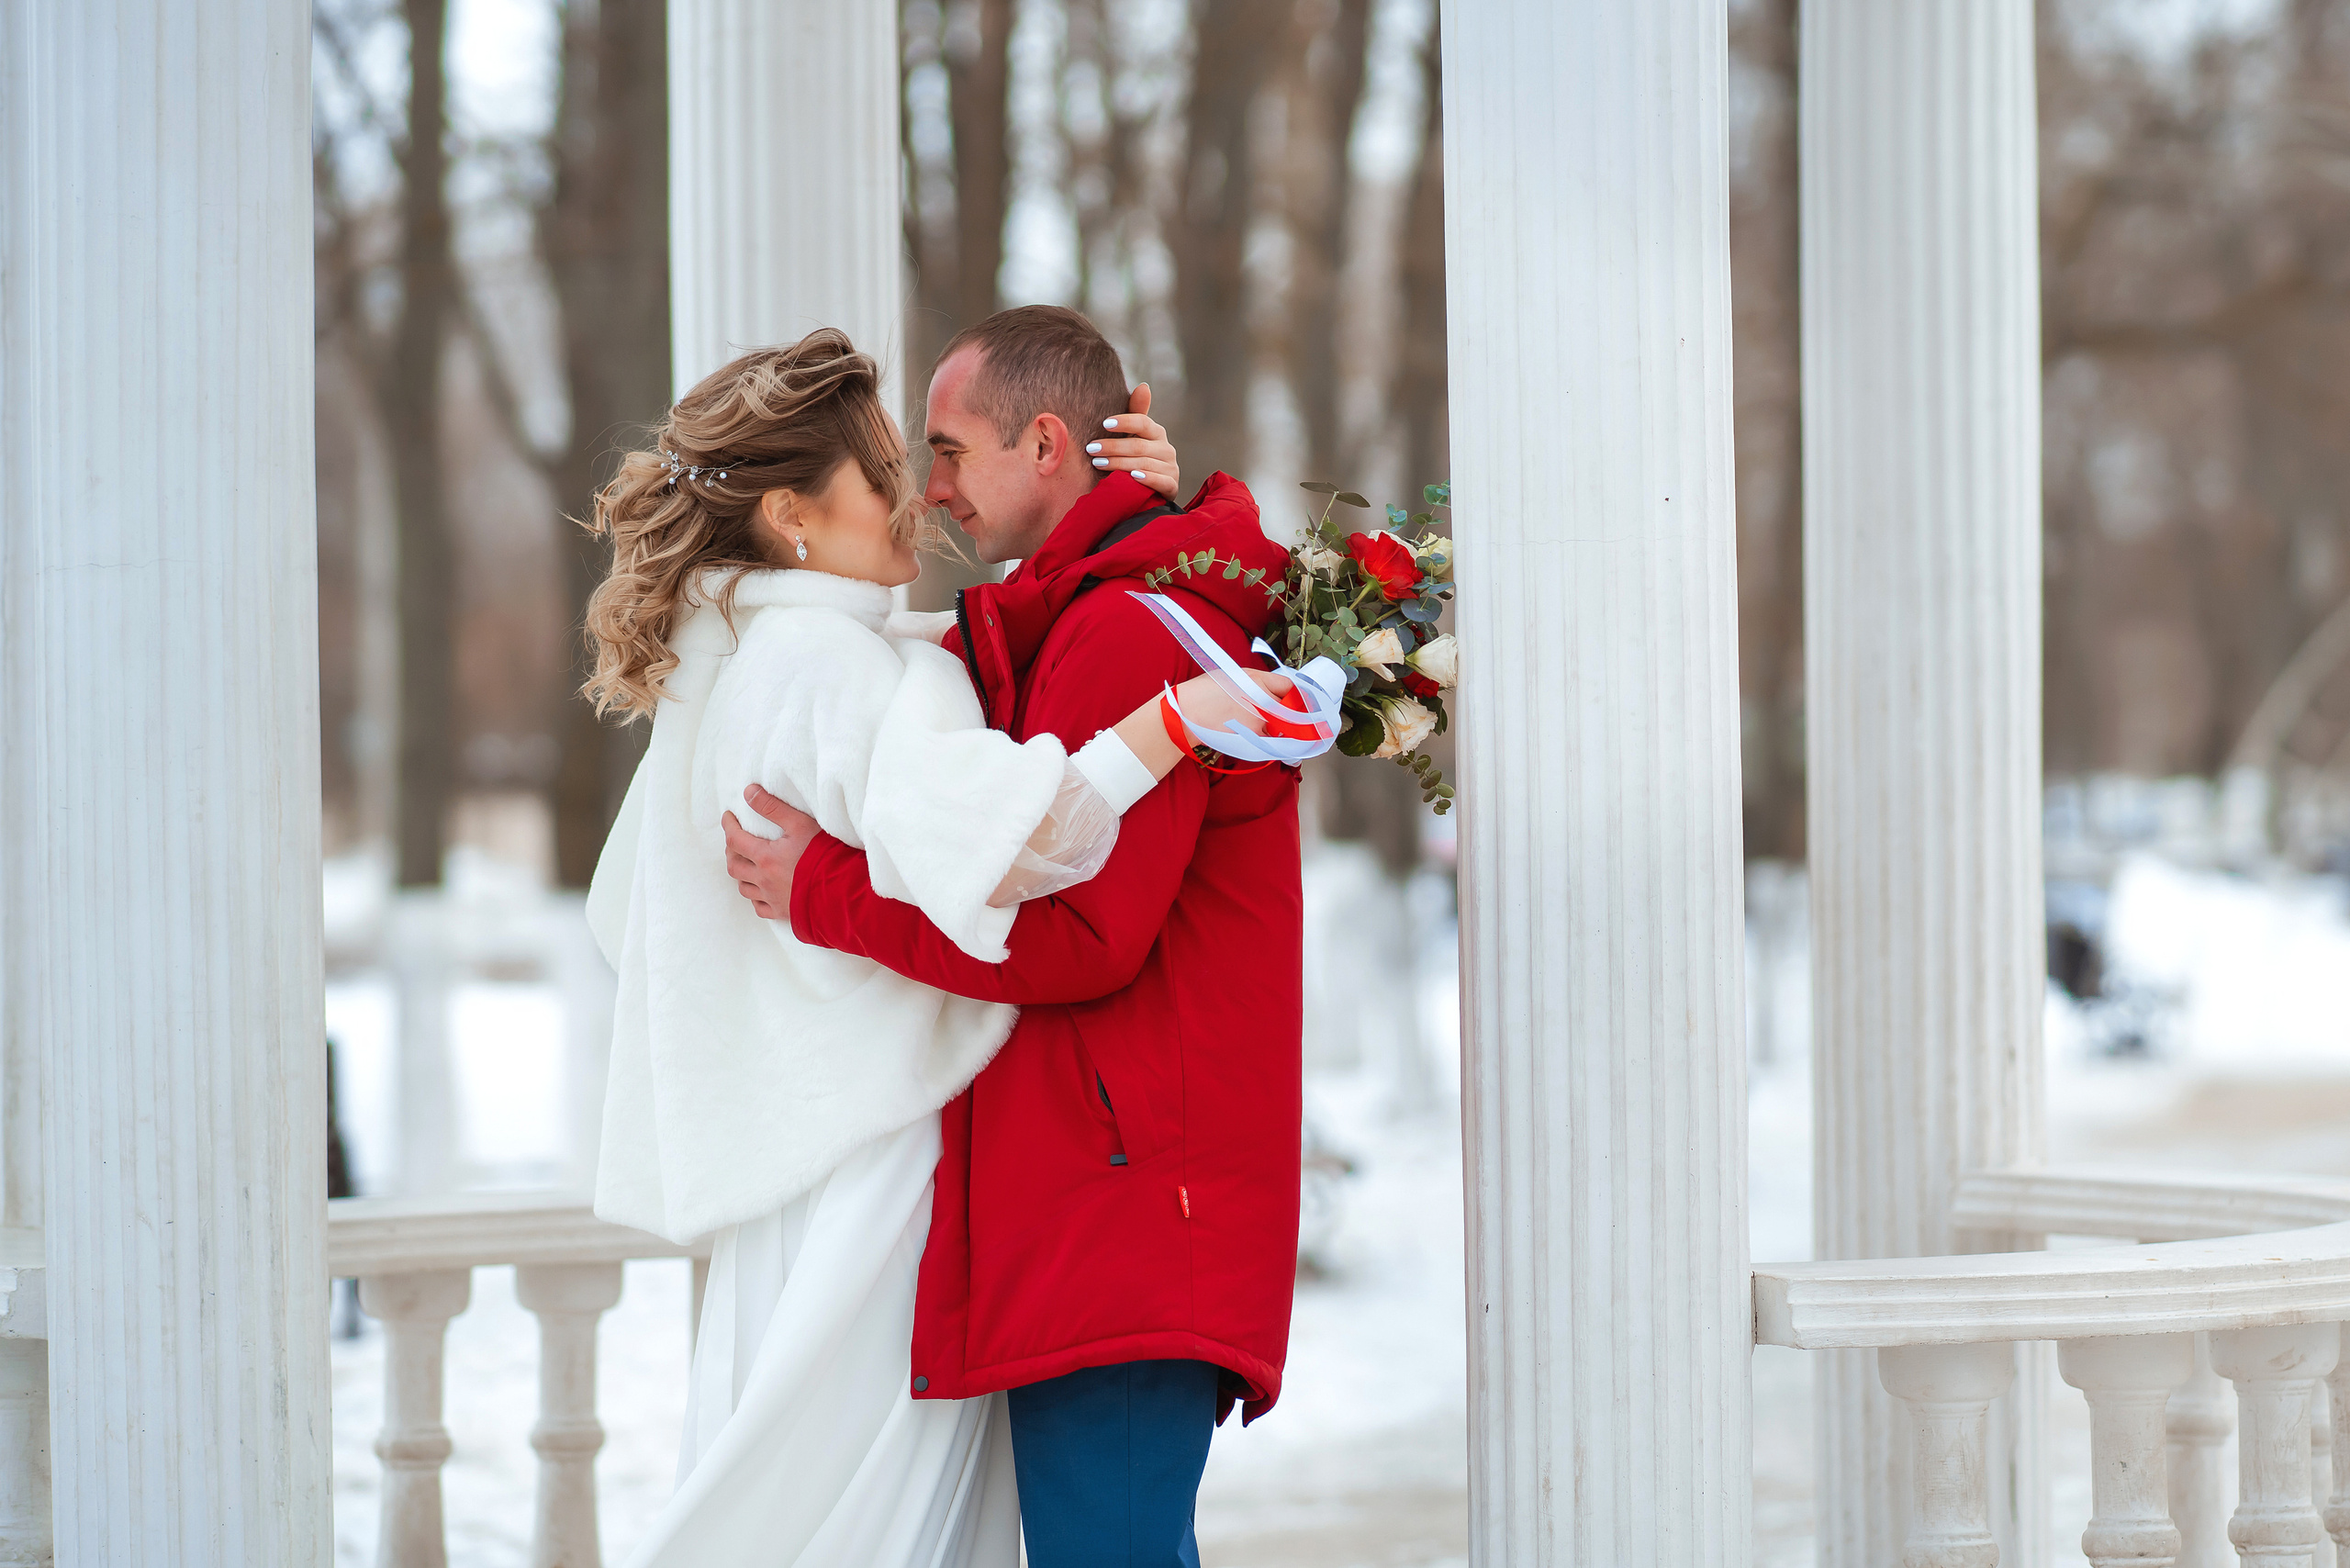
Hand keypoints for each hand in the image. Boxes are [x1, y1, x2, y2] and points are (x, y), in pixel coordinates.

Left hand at [722, 785, 820, 919]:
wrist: (843, 891)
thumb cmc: (825, 856)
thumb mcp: (800, 824)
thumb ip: (773, 807)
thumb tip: (749, 792)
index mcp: (765, 857)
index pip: (735, 839)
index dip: (728, 826)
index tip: (728, 816)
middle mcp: (764, 880)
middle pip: (734, 865)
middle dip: (731, 850)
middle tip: (735, 839)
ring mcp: (772, 898)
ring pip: (744, 888)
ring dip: (740, 874)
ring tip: (746, 864)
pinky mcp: (783, 912)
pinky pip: (760, 908)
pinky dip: (755, 898)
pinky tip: (760, 891)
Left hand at [1089, 384, 1180, 497]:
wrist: (1150, 491)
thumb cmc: (1136, 459)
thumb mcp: (1133, 437)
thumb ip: (1134, 413)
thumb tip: (1144, 386)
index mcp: (1157, 433)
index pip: (1143, 422)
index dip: (1125, 422)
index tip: (1104, 424)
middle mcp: (1166, 449)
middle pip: (1139, 445)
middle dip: (1113, 447)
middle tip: (1091, 448)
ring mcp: (1170, 468)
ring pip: (1145, 464)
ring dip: (1120, 463)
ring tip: (1098, 463)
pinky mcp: (1172, 487)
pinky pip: (1161, 482)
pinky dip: (1147, 479)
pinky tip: (1131, 477)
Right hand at [1173, 668, 1294, 735]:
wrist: (1186, 714)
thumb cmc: (1205, 691)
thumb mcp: (1235, 675)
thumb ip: (1260, 682)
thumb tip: (1278, 690)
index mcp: (1258, 681)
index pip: (1291, 687)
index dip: (1294, 692)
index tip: (1295, 697)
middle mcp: (1262, 701)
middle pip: (1292, 708)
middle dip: (1292, 710)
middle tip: (1288, 712)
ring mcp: (1260, 723)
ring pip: (1283, 726)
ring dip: (1281, 726)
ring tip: (1266, 723)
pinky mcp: (1253, 739)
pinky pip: (1271, 740)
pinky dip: (1270, 739)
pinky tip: (1257, 734)